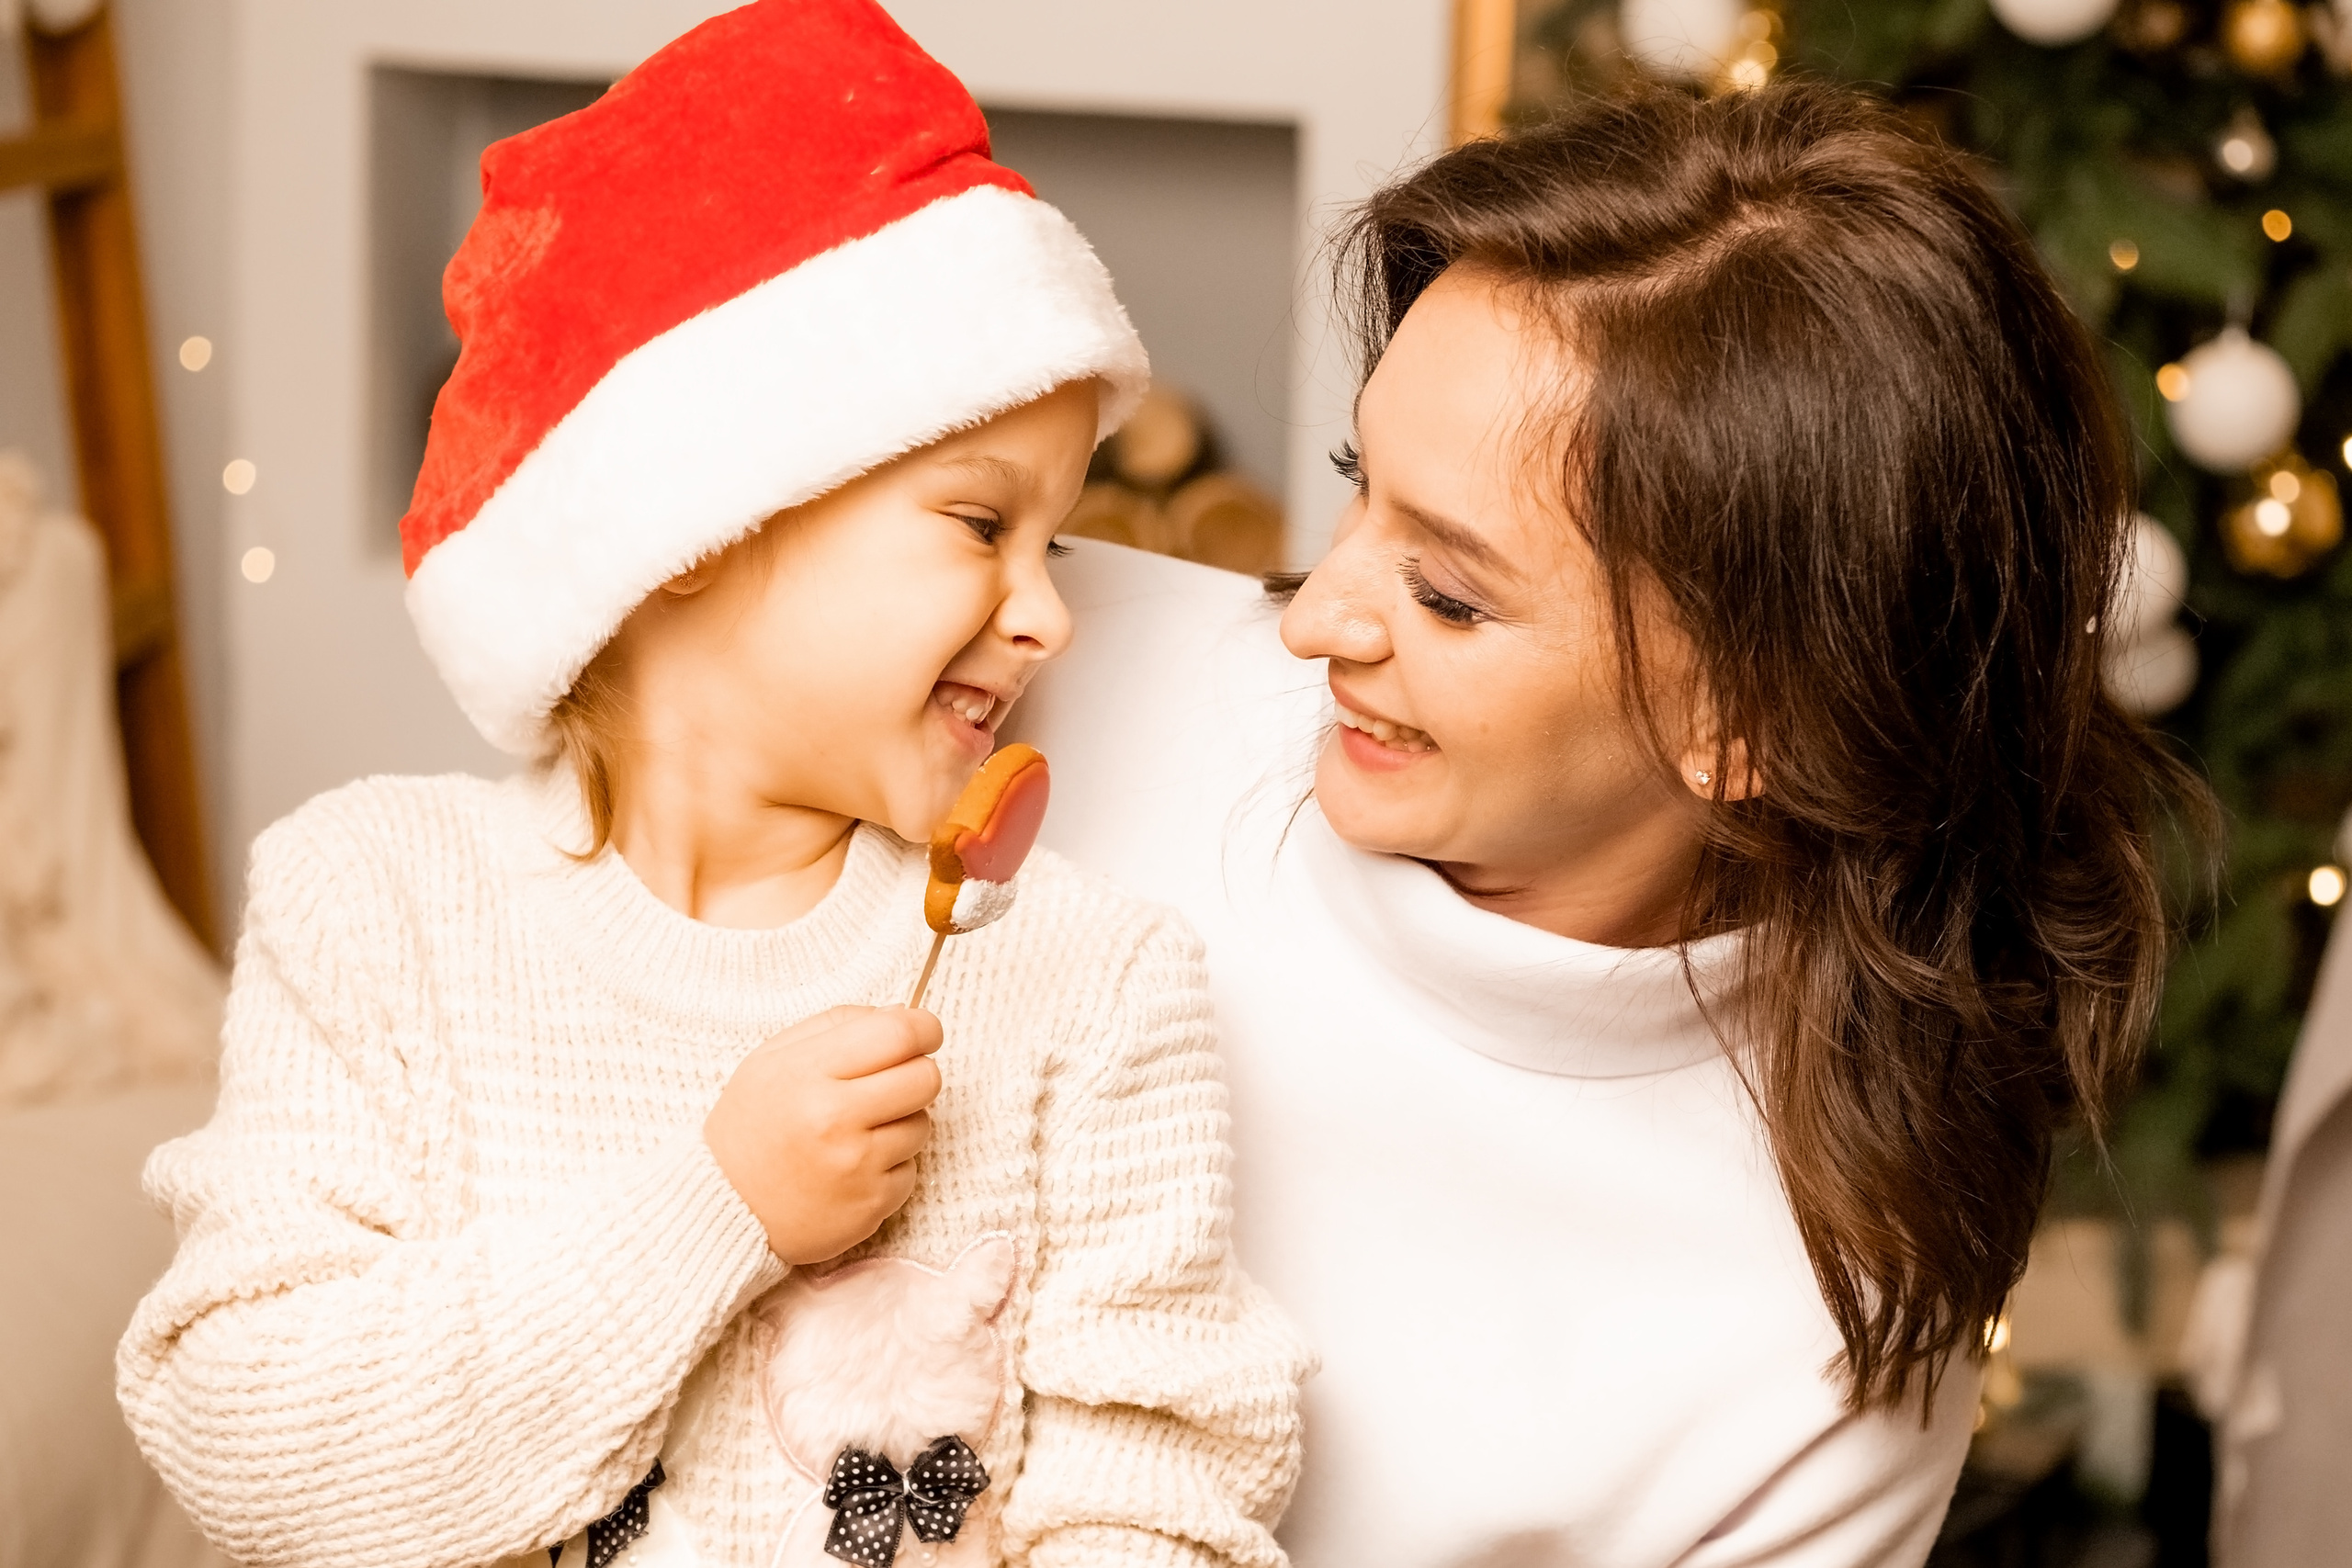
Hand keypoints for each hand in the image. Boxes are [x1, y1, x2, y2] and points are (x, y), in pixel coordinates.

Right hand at [704, 1005, 943, 1264]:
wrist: (722, 1208)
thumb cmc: (750, 1127)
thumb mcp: (771, 1058)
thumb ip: (835, 1025)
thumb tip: (902, 1013)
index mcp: (808, 1074)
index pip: (898, 1034)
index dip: (923, 1027)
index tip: (924, 1031)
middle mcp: (835, 1119)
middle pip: (925, 1077)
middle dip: (917, 1072)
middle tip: (891, 1081)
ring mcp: (857, 1166)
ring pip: (922, 1124)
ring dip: (901, 1122)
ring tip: (857, 1131)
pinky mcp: (872, 1205)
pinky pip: (911, 1170)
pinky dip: (890, 1166)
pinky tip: (852, 1168)